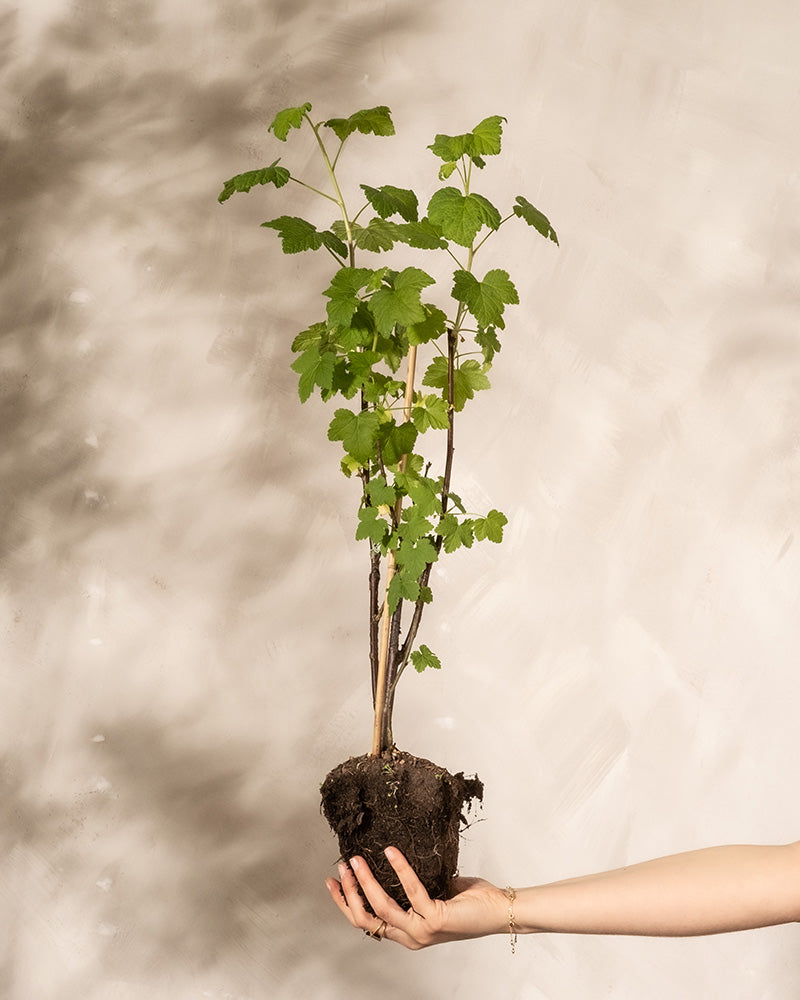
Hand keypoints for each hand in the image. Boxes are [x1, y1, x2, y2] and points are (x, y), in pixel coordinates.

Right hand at [324, 846, 507, 949]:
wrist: (500, 910)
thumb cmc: (471, 901)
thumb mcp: (434, 891)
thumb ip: (414, 884)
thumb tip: (392, 855)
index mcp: (407, 932)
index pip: (366, 922)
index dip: (345, 903)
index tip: (333, 881)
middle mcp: (410, 936)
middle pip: (365, 920)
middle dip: (349, 893)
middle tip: (341, 867)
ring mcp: (421, 931)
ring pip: (381, 909)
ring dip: (365, 882)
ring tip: (357, 859)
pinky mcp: (435, 920)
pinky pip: (411, 891)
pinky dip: (399, 869)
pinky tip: (391, 851)